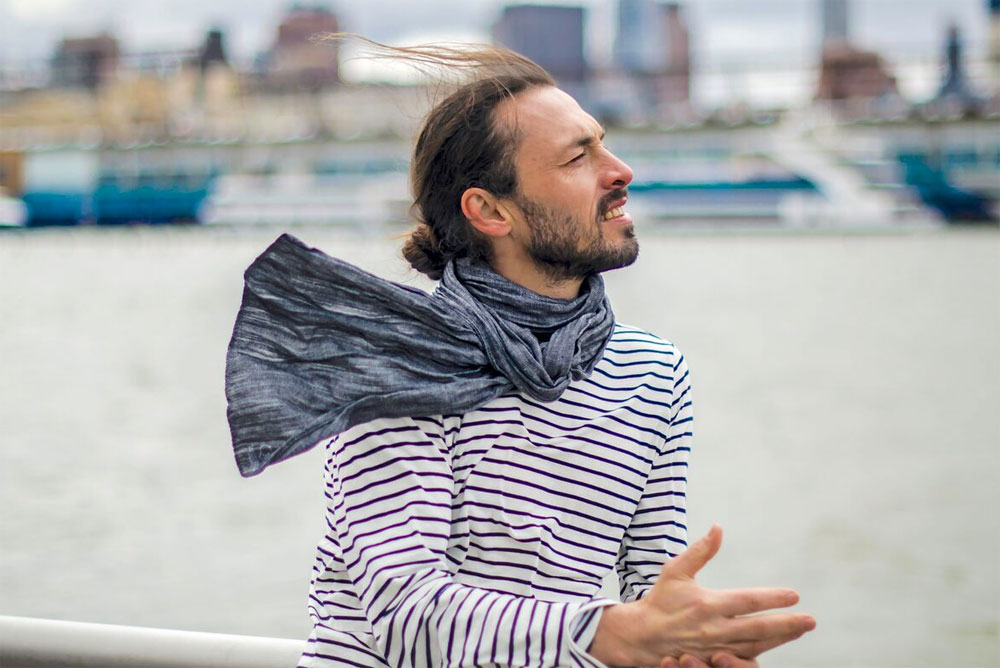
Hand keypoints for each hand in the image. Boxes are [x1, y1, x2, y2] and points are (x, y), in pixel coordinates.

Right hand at [589, 525, 814, 666]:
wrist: (641, 636)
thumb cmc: (660, 600)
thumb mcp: (675, 571)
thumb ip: (700, 551)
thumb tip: (718, 528)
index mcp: (706, 604)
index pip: (747, 601)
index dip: (772, 598)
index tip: (794, 595)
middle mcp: (714, 628)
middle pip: (758, 628)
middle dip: (787, 624)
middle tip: (810, 620)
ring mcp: (715, 648)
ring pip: (755, 646)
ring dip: (781, 639)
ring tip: (800, 629)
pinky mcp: (713, 661)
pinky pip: (743, 660)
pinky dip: (761, 653)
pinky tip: (776, 645)